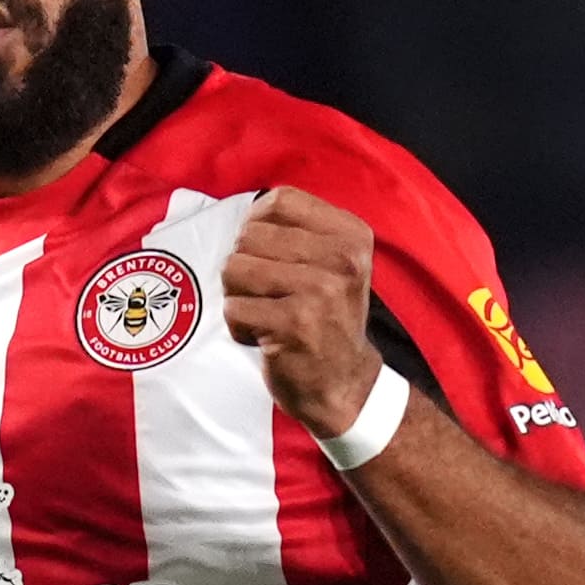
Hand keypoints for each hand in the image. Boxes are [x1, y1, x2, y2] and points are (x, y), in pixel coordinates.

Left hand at [218, 186, 384, 439]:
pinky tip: (265, 337)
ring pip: (235, 269)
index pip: (279, 200)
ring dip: (238, 297)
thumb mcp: (332, 265)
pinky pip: (234, 308)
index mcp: (351, 235)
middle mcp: (342, 259)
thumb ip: (297, 231)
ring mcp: (320, 291)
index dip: (255, 225)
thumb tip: (244, 214)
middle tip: (268, 296)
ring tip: (264, 314)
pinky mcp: (295, 324)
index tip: (264, 256)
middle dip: (244, 268)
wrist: (344, 384)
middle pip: (249, 236)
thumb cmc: (326, 319)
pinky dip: (239, 327)